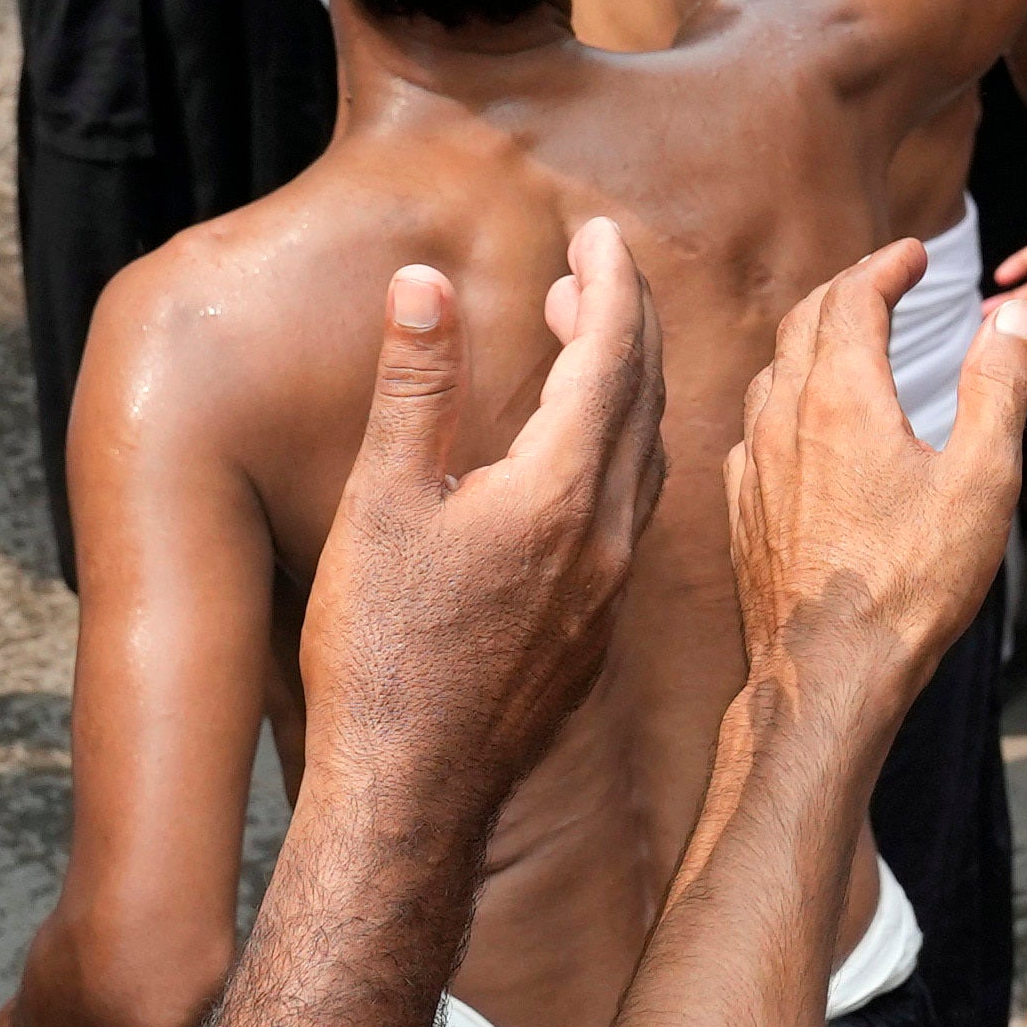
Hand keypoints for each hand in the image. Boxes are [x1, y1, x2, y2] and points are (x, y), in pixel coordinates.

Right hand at [286, 226, 656, 800]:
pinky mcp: (595, 635)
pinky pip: (633, 517)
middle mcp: (607, 538)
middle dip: (625, 322)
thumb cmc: (381, 655)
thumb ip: (414, 387)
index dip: (609, 283)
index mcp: (559, 493)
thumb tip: (425, 282)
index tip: (597, 232)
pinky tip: (575, 463)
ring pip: (645, 462)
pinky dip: (617, 455)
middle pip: (644, 400)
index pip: (610, 356)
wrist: (412, 795)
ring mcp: (609, 592)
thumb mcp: (381, 504)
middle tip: (593, 270)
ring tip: (581, 346)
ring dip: (625, 390)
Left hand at [720, 226, 1026, 717]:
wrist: (828, 674)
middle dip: (847, 290)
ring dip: (811, 342)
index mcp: (842, 398)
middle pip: (805, 323)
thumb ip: (1000, 387)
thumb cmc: (911, 584)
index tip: (915, 252)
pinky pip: (754, 431)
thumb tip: (1014, 316)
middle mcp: (785, 419)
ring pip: (772, 375)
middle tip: (884, 281)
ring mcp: (755, 466)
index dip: (885, 265)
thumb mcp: (982, 480)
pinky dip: (784, 401)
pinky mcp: (743, 511)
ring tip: (846, 343)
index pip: (853, 298)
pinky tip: (800, 427)